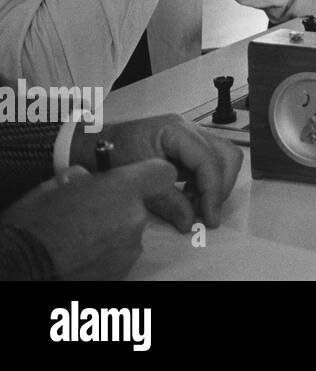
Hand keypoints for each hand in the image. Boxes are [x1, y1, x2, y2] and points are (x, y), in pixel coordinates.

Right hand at [0, 160, 178, 279]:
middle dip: (120, 207)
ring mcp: (131, 248)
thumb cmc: (34, 222)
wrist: (22, 266)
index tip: (136, 179)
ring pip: (130, 232)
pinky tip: (81, 254)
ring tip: (79, 238)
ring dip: (112, 232)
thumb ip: (83, 178)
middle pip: (141, 206)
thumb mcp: (54, 186)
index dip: (150, 174)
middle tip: (89, 213)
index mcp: (123, 189)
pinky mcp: (122, 272)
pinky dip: (106, 253)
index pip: (162, 173)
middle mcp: (135, 218)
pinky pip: (121, 254)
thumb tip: (88, 178)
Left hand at [71, 115, 242, 228]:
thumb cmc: (109, 155)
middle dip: (220, 187)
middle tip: (206, 213)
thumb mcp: (136, 179)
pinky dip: (207, 181)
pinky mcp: (188, 146)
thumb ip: (166, 199)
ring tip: (198, 205)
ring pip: (224, 157)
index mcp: (176, 130)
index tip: (210, 217)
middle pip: (226, 155)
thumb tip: (190, 221)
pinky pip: (211, 161)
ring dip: (217, 184)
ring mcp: (191, 136)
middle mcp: (189, 129)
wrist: (93, 145)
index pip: (208, 160)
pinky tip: (190, 196)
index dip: (213, 191)